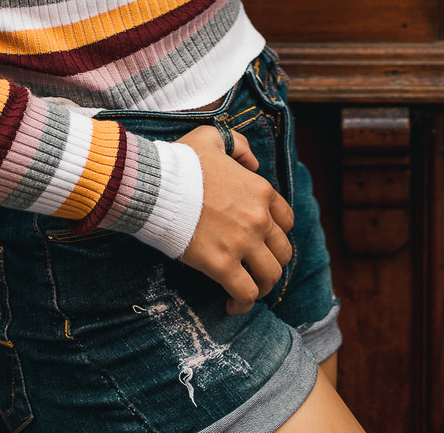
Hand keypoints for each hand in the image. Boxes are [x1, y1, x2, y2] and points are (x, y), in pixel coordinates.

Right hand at [176, 125, 294, 313]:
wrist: (156, 185)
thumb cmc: (181, 162)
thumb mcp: (213, 138)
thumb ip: (238, 146)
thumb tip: (252, 162)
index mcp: (261, 190)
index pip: (286, 220)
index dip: (276, 235)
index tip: (262, 242)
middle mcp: (259, 218)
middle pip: (283, 251)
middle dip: (271, 262)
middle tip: (254, 269)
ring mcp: (243, 242)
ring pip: (270, 275)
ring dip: (262, 286)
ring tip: (246, 290)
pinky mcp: (223, 264)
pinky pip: (246, 293)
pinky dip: (243, 304)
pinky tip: (232, 305)